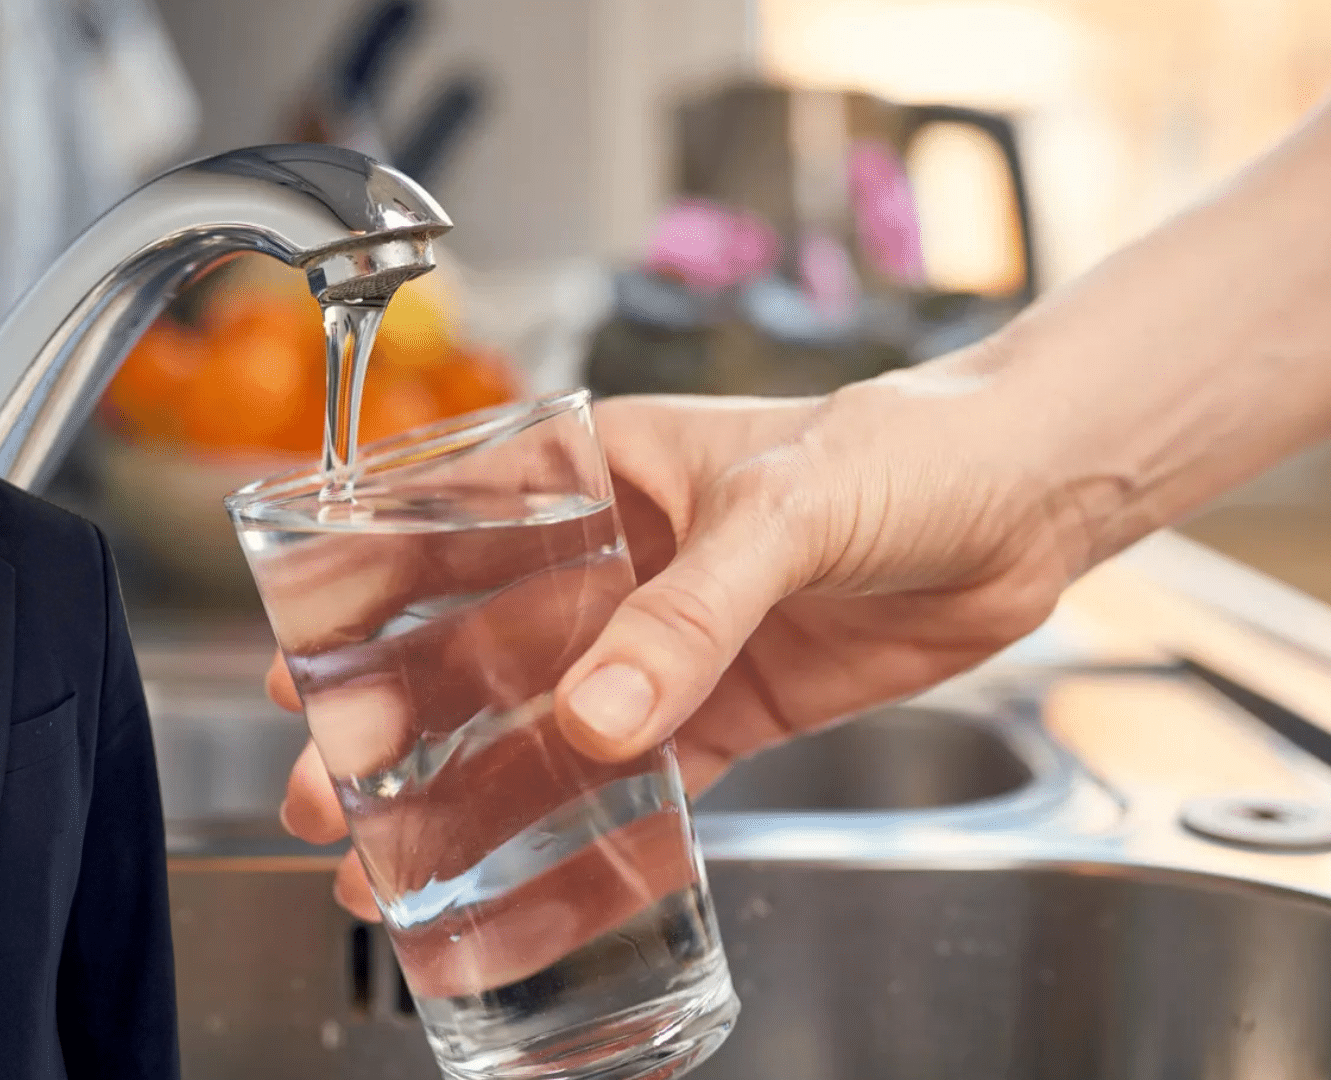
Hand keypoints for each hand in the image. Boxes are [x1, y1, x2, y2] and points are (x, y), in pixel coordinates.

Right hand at [274, 352, 1096, 918]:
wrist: (1028, 501)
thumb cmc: (906, 449)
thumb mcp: (784, 511)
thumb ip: (690, 611)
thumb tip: (596, 715)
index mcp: (599, 470)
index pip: (452, 527)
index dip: (367, 594)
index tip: (303, 661)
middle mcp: (617, 557)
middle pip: (480, 643)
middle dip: (399, 720)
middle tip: (332, 791)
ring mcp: (668, 637)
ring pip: (547, 722)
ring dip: (476, 788)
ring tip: (401, 857)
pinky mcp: (727, 704)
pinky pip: (644, 777)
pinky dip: (590, 826)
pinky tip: (532, 873)